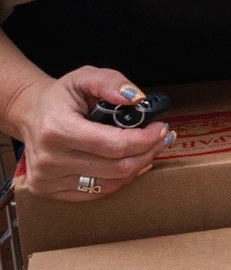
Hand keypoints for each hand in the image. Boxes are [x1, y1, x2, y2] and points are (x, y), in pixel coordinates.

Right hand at [8, 67, 172, 200]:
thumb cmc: (61, 98)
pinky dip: (118, 180)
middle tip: (162, 138)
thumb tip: (135, 98)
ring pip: (111, 183)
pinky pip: (96, 192)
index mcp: (56, 129)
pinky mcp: (47, 190)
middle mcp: (49, 158)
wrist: (30, 115)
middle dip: (148, 152)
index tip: (161, 128)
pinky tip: (129, 164)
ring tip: (148, 149)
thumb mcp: (83, 77)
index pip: (114, 145)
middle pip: (117, 167)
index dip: (145, 139)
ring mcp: (46, 178)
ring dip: (137, 166)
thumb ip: (110, 82)